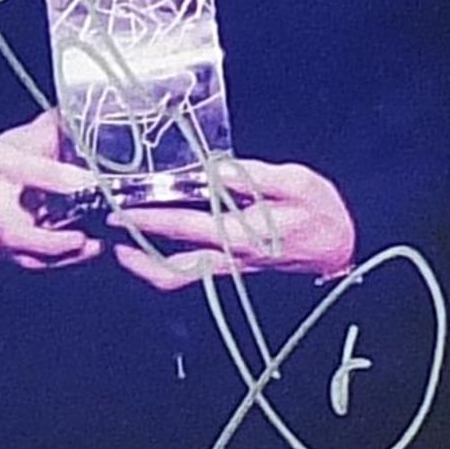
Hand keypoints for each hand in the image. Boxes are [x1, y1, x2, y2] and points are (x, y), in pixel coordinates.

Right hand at [0, 109, 105, 269]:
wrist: (9, 162)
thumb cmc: (34, 144)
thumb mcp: (50, 128)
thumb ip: (73, 126)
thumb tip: (108, 123)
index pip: (28, 171)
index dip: (59, 179)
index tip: (91, 184)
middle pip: (13, 229)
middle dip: (52, 241)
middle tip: (85, 238)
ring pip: (22, 253)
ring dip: (62, 256)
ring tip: (94, 246)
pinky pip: (26, 262)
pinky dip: (57, 262)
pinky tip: (81, 251)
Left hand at [111, 159, 356, 289]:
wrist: (343, 250)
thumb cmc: (321, 213)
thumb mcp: (292, 181)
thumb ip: (249, 176)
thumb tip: (212, 169)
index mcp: (240, 234)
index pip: (182, 226)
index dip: (148, 219)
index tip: (120, 210)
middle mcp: (230, 258)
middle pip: (170, 266)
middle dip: (134, 248)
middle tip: (107, 229)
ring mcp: (229, 269)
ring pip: (177, 279)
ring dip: (144, 265)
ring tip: (118, 246)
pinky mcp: (231, 271)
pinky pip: (189, 276)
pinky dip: (163, 266)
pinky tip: (148, 250)